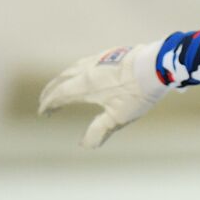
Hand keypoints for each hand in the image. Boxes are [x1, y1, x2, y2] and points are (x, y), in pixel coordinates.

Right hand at [38, 43, 169, 147]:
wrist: (156, 66)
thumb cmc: (137, 94)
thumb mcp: (118, 118)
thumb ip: (99, 131)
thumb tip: (84, 145)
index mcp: (85, 86)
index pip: (60, 95)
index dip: (49, 104)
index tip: (43, 113)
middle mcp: (87, 70)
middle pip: (61, 79)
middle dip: (50, 90)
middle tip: (44, 100)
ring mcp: (98, 59)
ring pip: (72, 68)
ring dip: (61, 78)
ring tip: (59, 85)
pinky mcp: (109, 53)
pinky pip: (84, 61)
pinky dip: (75, 70)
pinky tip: (83, 72)